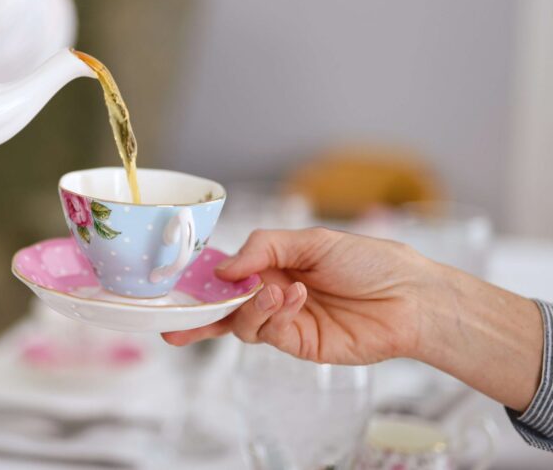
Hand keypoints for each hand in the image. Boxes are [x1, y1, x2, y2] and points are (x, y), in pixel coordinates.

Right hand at [162, 227, 427, 364]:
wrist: (411, 298)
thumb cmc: (369, 261)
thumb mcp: (312, 240)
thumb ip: (263, 248)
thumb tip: (223, 269)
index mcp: (273, 263)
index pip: (227, 271)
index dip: (201, 277)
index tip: (176, 281)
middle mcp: (272, 292)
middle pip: (223, 306)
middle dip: (196, 314)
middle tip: (172, 321)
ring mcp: (284, 320)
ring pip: (241, 321)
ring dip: (249, 305)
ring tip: (276, 291)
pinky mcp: (299, 344)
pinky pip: (268, 332)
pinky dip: (273, 314)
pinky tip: (293, 298)